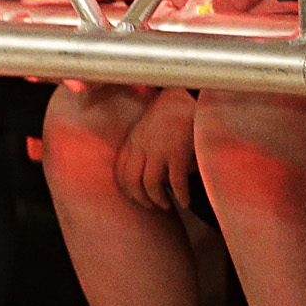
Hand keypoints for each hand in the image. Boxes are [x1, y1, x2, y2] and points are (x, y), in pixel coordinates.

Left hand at [114, 88, 198, 210]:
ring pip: (149, 184)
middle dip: (139, 198)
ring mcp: (159, 150)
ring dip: (157, 199)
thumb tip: (153, 177)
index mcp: (132, 142)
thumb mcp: (147, 131)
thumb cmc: (168, 117)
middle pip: (131, 181)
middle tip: (150, 206)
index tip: (135, 198)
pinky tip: (184, 201)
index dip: (126, 189)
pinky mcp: (178, 153)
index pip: (120, 171)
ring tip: (166, 205)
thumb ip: (144, 151)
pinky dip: (180, 195)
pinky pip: (176, 182)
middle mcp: (141, 147)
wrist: (184, 98)